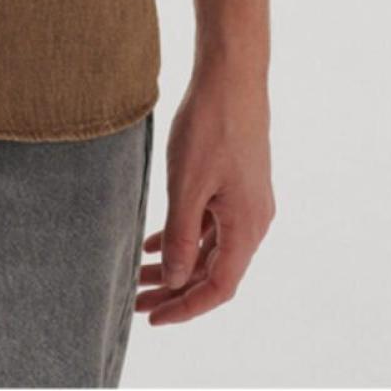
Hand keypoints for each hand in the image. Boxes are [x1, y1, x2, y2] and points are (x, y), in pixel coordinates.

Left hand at [136, 63, 274, 325]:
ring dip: (177, 264)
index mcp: (247, 227)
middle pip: (214, 271)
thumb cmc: (211, 125)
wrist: (232, 74)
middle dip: (176, 290)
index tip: (152, 316)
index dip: (185, 307)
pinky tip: (153, 242)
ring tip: (138, 275)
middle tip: (137, 301)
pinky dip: (184, 236)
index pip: (218, 287)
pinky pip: (211, 224)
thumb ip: (183, 238)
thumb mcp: (187, 186)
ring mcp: (247, 202)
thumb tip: (177, 282)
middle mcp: (253, 221)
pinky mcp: (237, 184)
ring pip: (210, 248)